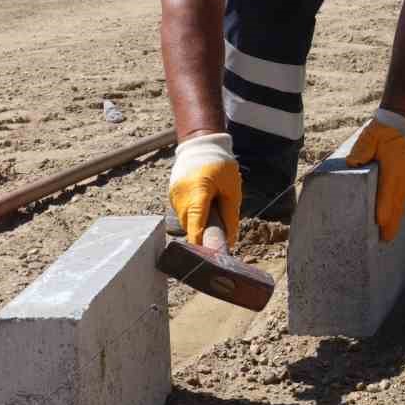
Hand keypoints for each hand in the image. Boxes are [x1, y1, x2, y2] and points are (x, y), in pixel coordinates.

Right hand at [168, 132, 241, 246]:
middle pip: (191, 228)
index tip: (210, 259)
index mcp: (197, 192)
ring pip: (186, 222)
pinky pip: (184, 214)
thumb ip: (231, 216)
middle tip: (218, 240)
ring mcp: (174, 197)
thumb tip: (230, 240)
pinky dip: (194, 216)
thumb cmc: (220, 166)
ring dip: (199, 225)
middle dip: (203, 236)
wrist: (201, 146)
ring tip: (212, 215)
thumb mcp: (232, 189)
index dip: (202, 245)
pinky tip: (204, 209)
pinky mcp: (172, 197)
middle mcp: (181, 197)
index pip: (196, 226)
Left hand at [345, 108, 404, 241]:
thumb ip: (362, 149)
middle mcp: (403, 175)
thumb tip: (353, 162)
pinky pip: (402, 198)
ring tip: (389, 235)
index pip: (388, 191)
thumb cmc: (383, 131)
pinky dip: (397, 210)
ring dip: (395, 219)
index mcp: (394, 166)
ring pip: (401, 203)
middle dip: (391, 222)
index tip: (380, 221)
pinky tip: (392, 219)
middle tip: (385, 239)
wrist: (399, 124)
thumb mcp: (370, 136)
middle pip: (397, 203)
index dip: (384, 207)